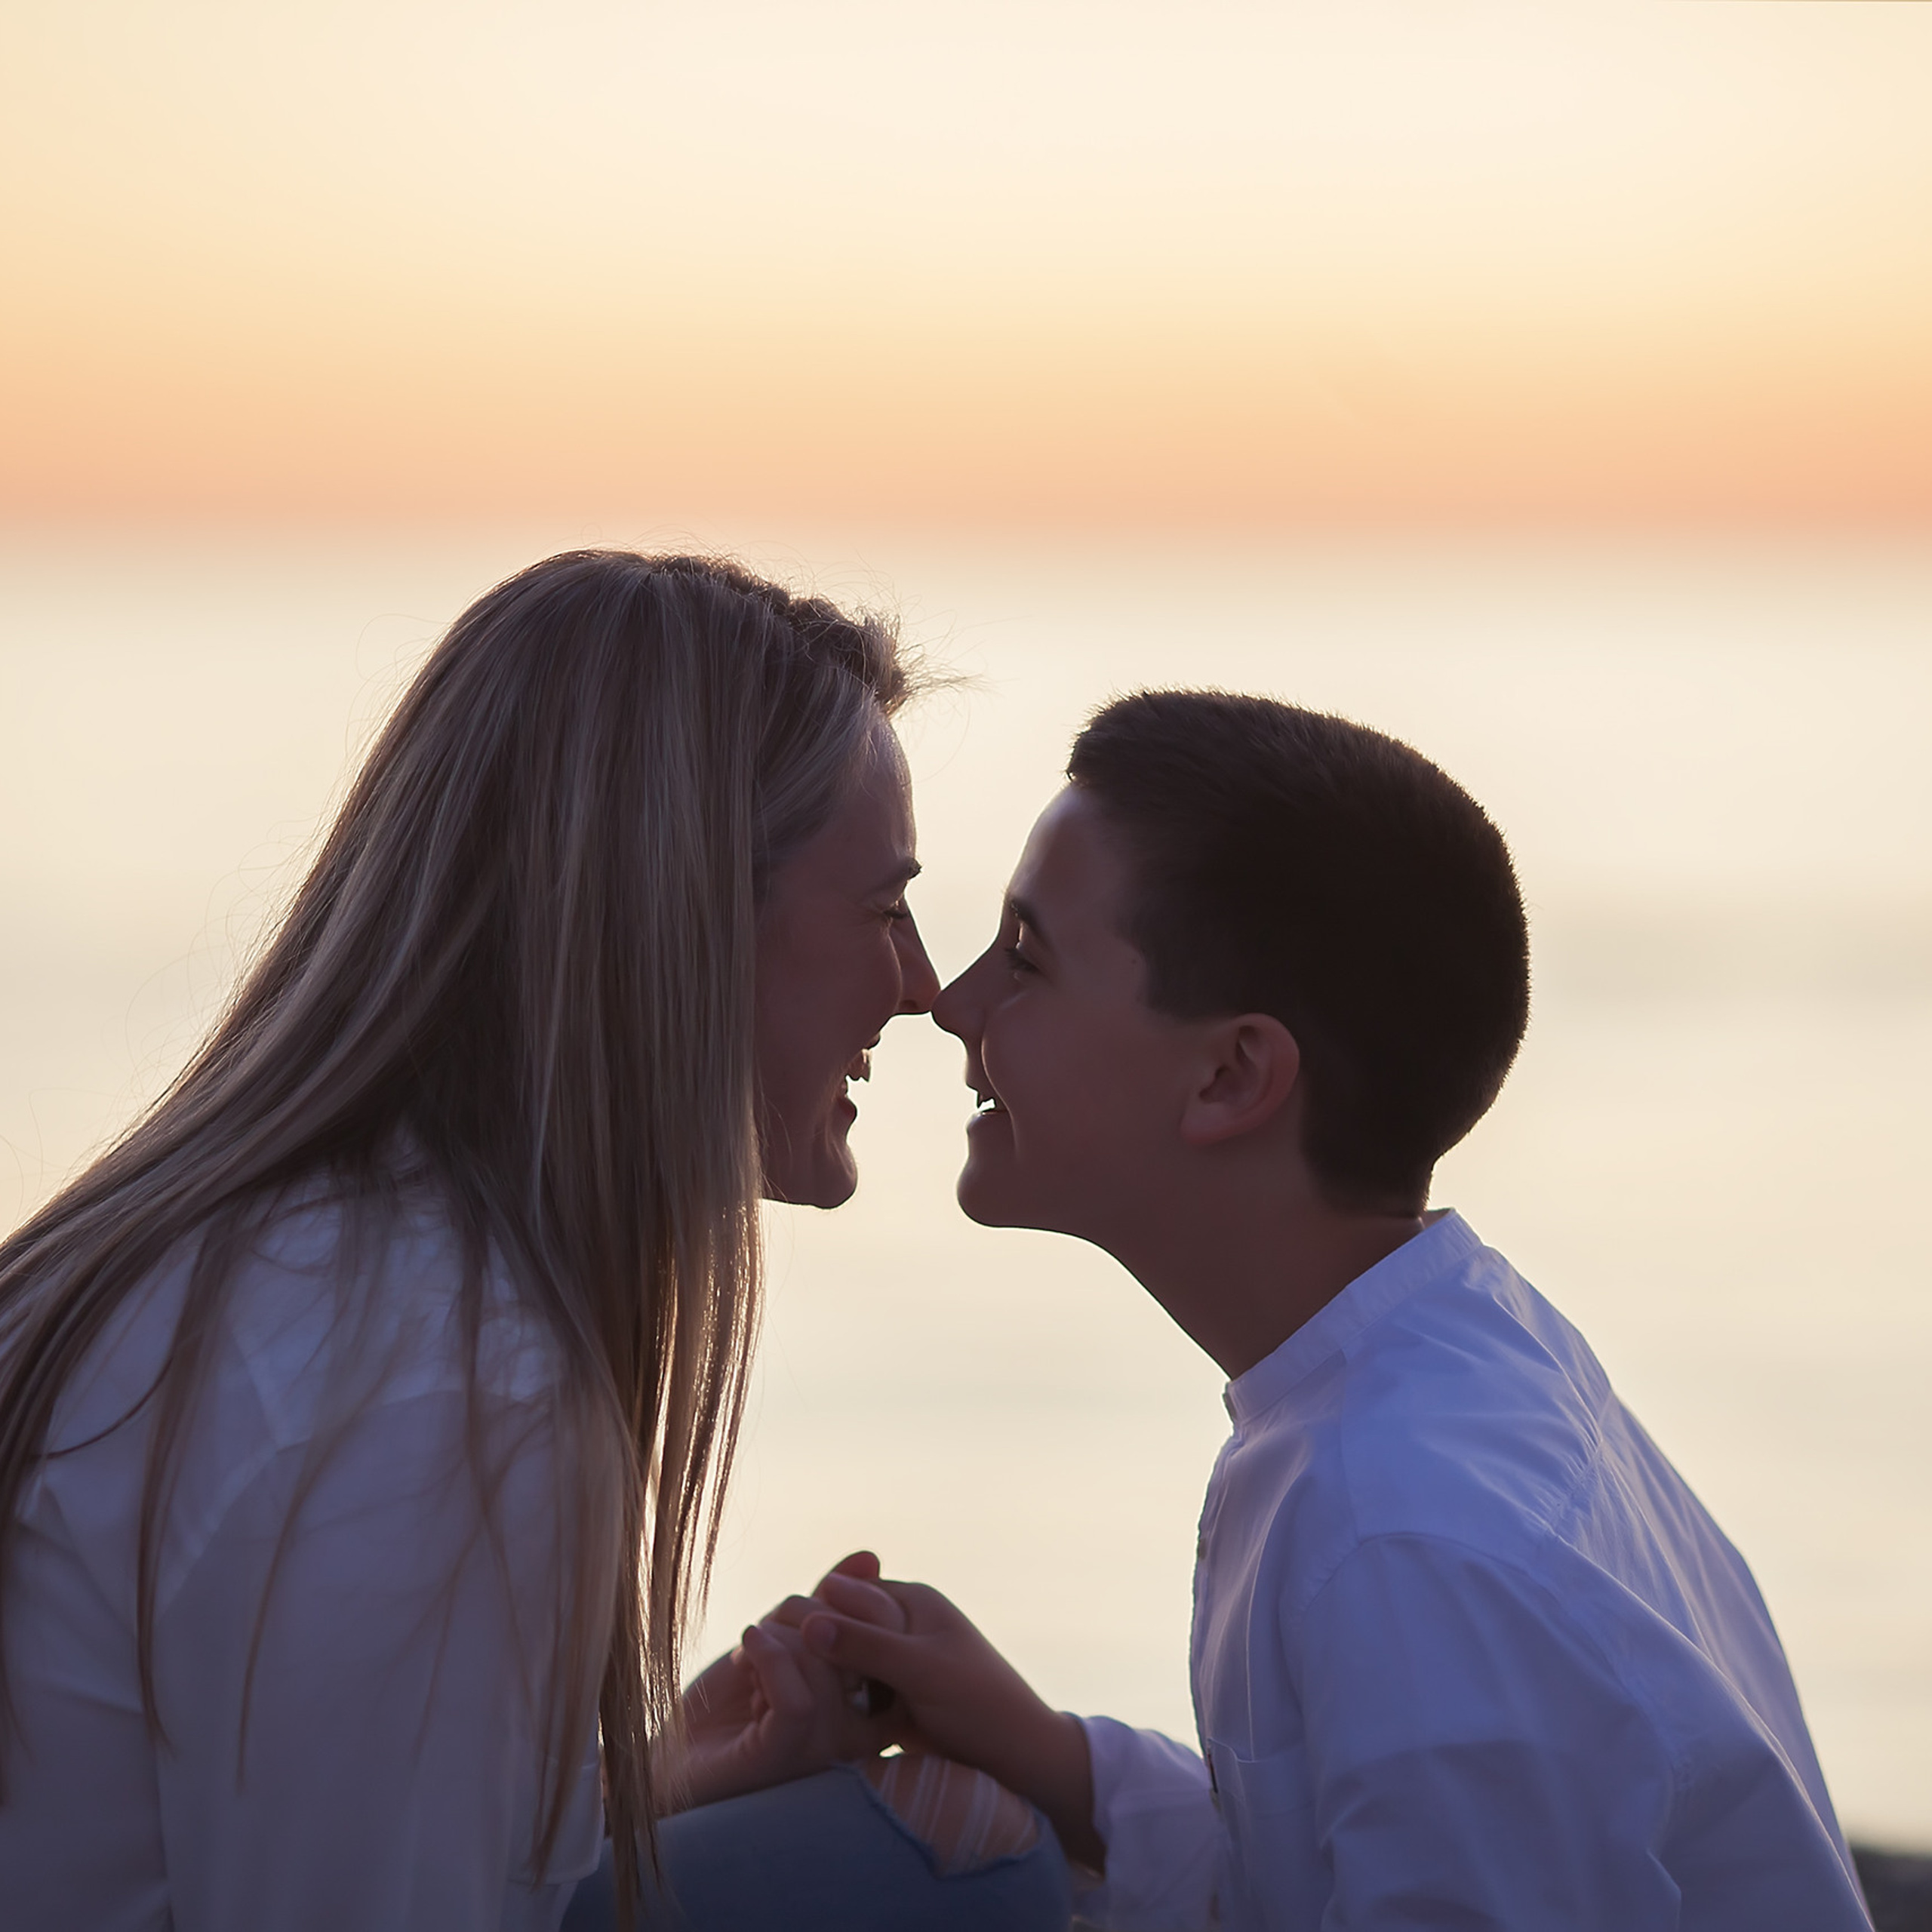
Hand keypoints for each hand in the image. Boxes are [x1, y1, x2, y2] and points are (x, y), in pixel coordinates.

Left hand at [654, 1588, 893, 1813]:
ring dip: (776, 1637)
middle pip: (857, 1638)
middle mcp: (856, 1731)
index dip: (858, 1600)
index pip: (893, 1633)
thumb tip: (871, 1556)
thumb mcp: (787, 1639)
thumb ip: (829, 1604)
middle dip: (805, 1611)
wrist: (667, 1756)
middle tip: (767, 1630)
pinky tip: (745, 1649)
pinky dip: (768, 1656)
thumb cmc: (729, 1701)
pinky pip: (799, 1698)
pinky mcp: (785, 1759)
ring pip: (824, 1660)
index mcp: (867, 1703)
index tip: (808, 1604)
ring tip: (747, 1658)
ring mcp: (822, 1749)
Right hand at [773, 1554, 1103, 1869]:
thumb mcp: (923, 1672)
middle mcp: (900, 1625)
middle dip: (808, 1649)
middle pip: (838, 1628)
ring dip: (815, 1679)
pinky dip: (831, 1704)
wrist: (1020, 1761)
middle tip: (763, 1676)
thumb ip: (868, 1646)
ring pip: (839, 1663)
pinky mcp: (891, 1701)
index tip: (773, 1643)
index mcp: (912, 1601)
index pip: (844, 1595)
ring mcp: (895, 1664)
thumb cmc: (982, 1707)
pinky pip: (850, 1695)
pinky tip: (803, 1720)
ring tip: (773, 1698)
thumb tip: (809, 1621)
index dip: (811, 1617)